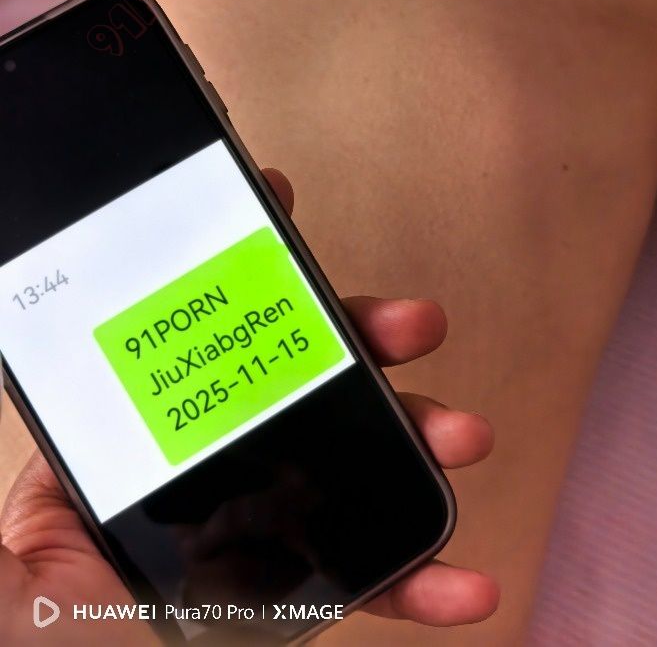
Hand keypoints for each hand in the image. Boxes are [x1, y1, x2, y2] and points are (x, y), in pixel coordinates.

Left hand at [0, 168, 497, 642]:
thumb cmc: (39, 644)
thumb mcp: (7, 560)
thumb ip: (28, 468)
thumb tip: (14, 334)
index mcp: (135, 441)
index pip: (196, 335)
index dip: (243, 266)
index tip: (281, 200)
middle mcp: (204, 469)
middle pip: (298, 380)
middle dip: (363, 340)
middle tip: (414, 324)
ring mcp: (256, 528)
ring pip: (354, 461)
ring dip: (419, 436)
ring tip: (461, 434)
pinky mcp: (296, 595)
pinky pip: (373, 578)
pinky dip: (426, 578)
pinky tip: (464, 577)